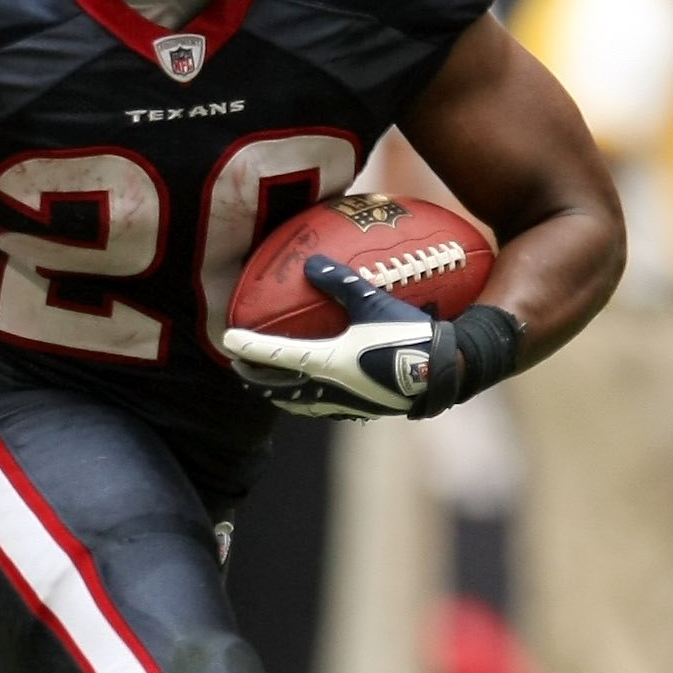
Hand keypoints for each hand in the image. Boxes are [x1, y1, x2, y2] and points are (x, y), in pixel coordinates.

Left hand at [221, 257, 450, 418]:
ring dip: (277, 392)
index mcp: (325, 362)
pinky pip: (320, 407)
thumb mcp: (374, 301)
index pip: (275, 355)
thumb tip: (311, 262)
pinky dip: (304, 399)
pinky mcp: (359, 410)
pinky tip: (309, 391)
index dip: (248, 347)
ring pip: (297, 402)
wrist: (445, 372)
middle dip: (255, 376)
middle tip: (238, 365)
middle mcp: (328, 387)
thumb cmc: (410, 334)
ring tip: (266, 383)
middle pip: (277, 386)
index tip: (227, 340)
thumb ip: (341, 282)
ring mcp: (343, 402)